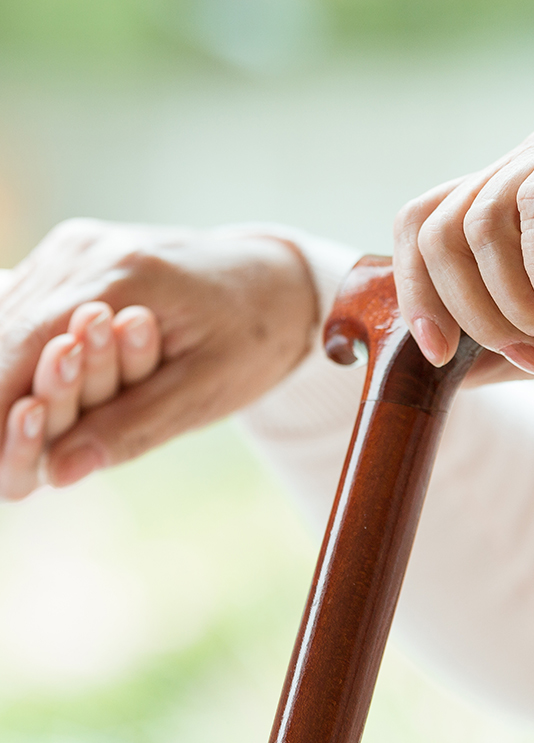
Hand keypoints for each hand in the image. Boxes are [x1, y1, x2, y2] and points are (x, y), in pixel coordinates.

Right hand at [0, 219, 316, 491]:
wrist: (276, 282)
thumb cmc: (253, 337)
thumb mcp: (210, 387)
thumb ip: (136, 425)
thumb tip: (59, 473)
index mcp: (123, 275)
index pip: (22, 346)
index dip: (0, 413)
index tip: (2, 473)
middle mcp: (85, 251)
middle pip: (5, 332)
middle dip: (2, 402)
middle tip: (13, 474)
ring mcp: (77, 247)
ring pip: (8, 318)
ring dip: (11, 378)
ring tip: (31, 429)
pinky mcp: (76, 256)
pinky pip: (28, 305)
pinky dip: (25, 353)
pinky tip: (37, 396)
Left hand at [393, 113, 533, 380]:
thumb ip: (489, 347)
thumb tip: (434, 368)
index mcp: (504, 199)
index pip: (425, 224)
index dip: (416, 291)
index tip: (439, 354)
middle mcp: (529, 163)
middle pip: (443, 226)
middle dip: (471, 310)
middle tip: (525, 354)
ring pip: (485, 217)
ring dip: (512, 301)